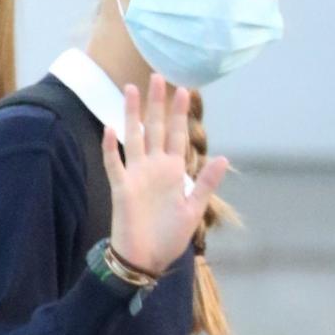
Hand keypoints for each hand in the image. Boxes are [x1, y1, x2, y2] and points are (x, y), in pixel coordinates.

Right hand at [102, 74, 228, 274]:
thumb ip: (206, 183)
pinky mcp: (122, 187)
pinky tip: (110, 129)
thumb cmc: (169, 236)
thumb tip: (224, 158)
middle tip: (158, 75)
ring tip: (131, 89)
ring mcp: (137, 175)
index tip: (184, 89)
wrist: (146, 258)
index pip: (177, 135)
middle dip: (157, 103)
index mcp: (173, 171)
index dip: (180, 113)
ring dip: (132, 114)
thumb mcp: (194, 209)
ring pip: (134, 137)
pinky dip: (111, 147)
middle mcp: (154, 167)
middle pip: (155, 128)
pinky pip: (115, 163)